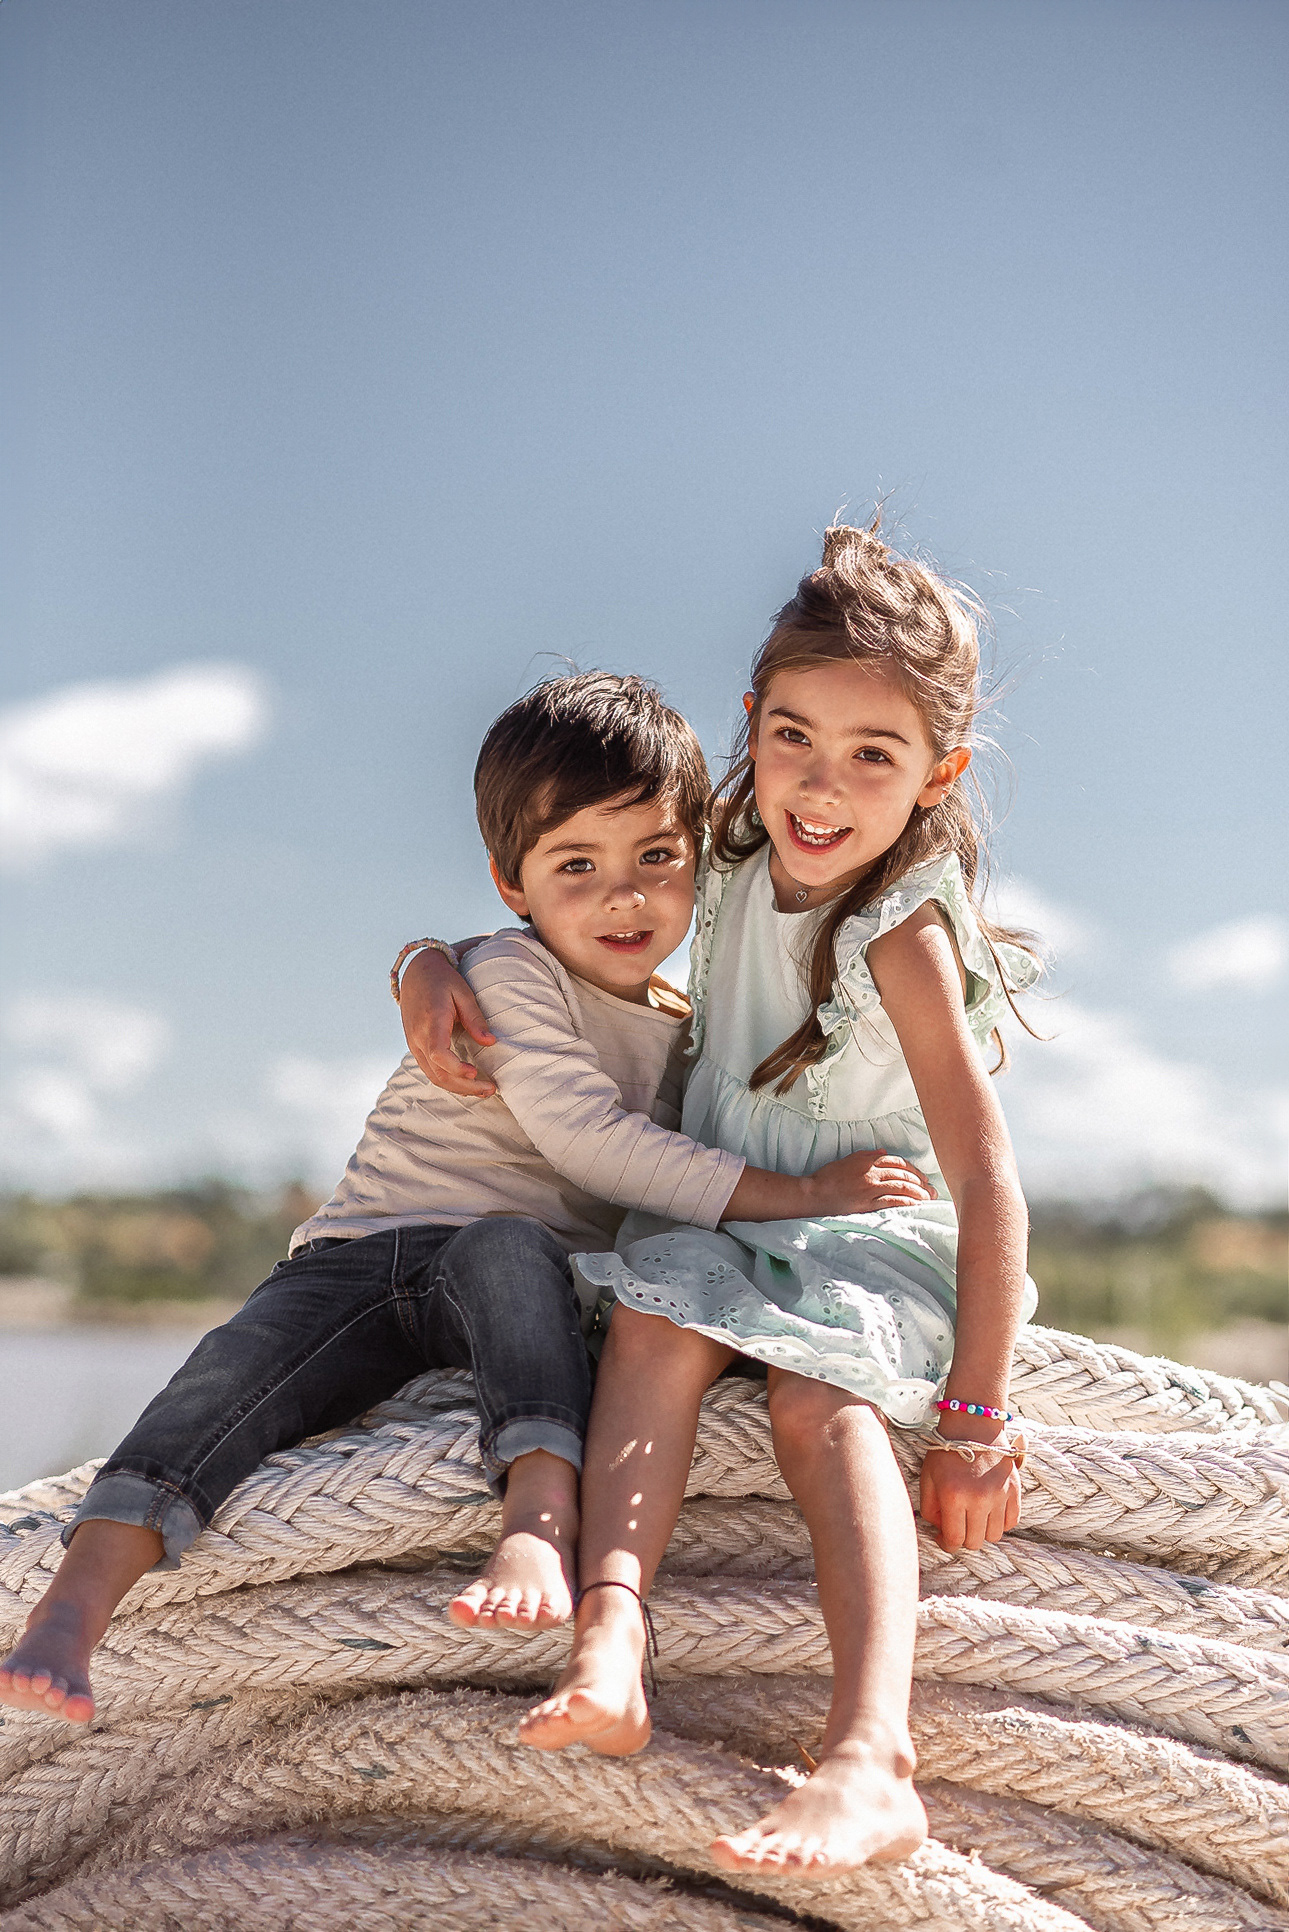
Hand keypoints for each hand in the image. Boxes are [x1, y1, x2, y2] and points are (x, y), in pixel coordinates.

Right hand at [399, 946, 496, 1096]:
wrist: (416, 973)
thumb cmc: (442, 980)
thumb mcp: (463, 993)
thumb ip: (475, 1018)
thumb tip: (490, 1042)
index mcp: (430, 1022)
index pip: (438, 1054)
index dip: (456, 1068)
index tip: (475, 1073)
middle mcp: (418, 1037)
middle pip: (438, 1073)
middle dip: (464, 1087)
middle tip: (490, 1089)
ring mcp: (414, 1044)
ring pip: (433, 1076)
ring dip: (458, 1088)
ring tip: (482, 1090)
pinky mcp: (415, 1047)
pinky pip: (430, 1070)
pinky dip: (448, 1080)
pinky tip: (467, 1082)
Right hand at [806, 1149, 936, 1217]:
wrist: (814, 1194)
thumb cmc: (828, 1177)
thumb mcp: (848, 1160)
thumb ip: (867, 1155)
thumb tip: (884, 1152)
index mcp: (867, 1161)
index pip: (897, 1162)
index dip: (913, 1169)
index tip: (923, 1177)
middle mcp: (871, 1173)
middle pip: (903, 1174)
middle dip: (920, 1182)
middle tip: (932, 1189)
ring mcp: (869, 1189)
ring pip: (900, 1187)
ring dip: (918, 1192)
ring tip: (928, 1198)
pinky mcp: (866, 1204)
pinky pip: (891, 1201)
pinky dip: (906, 1202)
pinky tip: (915, 1204)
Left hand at [919, 1442, 1021, 1551]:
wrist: (972, 1426)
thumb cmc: (946, 1452)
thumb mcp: (927, 1479)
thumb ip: (930, 1510)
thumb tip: (940, 1531)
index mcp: (954, 1496)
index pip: (954, 1540)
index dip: (947, 1545)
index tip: (943, 1539)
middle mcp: (979, 1499)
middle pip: (976, 1542)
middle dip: (964, 1539)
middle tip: (958, 1527)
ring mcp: (999, 1495)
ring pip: (994, 1535)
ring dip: (982, 1532)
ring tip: (974, 1518)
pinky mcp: (1014, 1489)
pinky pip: (1012, 1522)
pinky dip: (1001, 1522)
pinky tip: (990, 1512)